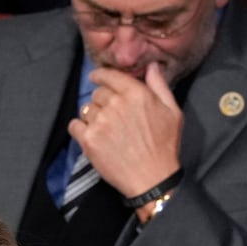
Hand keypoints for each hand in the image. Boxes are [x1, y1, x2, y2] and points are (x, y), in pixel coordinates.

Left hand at [68, 65, 183, 200]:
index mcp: (135, 93)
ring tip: (106, 130)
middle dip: (102, 101)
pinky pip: (74, 125)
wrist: (152, 179)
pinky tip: (91, 136)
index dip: (100, 76)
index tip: (96, 78)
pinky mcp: (89, 140)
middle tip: (111, 116)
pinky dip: (79, 129)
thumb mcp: (172, 111)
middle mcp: (116, 104)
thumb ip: (159, 85)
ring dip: (93, 117)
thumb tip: (151, 66)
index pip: (108, 75)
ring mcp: (100, 122)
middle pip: (97, 93)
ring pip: (86, 109)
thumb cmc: (164, 146)